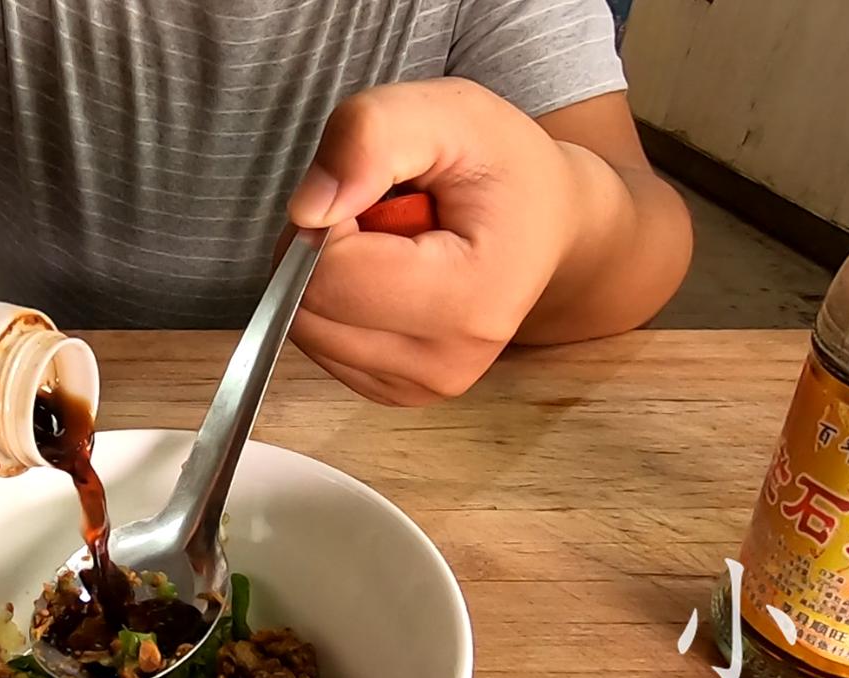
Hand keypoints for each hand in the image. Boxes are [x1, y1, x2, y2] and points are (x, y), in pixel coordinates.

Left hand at [286, 78, 623, 405]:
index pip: (330, 273)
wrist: (545, 220)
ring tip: (389, 244)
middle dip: (321, 247)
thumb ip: (371, 137)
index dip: (328, 215)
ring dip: (327, 274)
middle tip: (379, 213)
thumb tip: (308, 211)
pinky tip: (385, 277)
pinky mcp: (398, 393)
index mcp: (472, 298)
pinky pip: (320, 345)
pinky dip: (334, 304)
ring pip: (304, 329)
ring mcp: (422, 387)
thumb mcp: (444, 112)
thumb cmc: (498, 165)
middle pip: (307, 308)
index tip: (374, 189)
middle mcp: (447, 362)